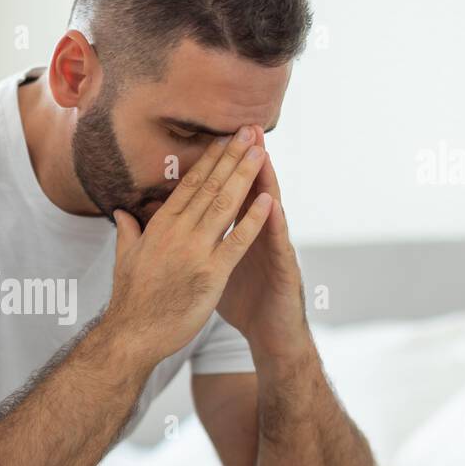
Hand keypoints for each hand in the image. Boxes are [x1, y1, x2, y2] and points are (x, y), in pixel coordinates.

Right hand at [104, 130, 272, 366]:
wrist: (132, 335)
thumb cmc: (129, 301)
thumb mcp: (124, 258)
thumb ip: (128, 231)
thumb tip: (122, 211)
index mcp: (159, 227)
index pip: (189, 185)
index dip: (209, 160)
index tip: (225, 139)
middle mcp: (177, 233)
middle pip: (210, 187)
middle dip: (232, 157)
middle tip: (250, 131)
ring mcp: (195, 252)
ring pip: (225, 205)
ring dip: (245, 176)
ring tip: (261, 152)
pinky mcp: (211, 274)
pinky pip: (237, 242)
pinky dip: (253, 221)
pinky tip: (269, 202)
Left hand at [214, 127, 311, 363]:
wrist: (272, 336)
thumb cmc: (246, 302)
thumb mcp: (217, 268)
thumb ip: (203, 243)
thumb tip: (178, 226)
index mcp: (239, 235)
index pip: (229, 196)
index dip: (222, 170)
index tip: (213, 138)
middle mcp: (260, 237)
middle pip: (252, 193)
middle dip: (246, 162)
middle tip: (244, 129)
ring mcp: (274, 252)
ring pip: (271, 211)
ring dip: (267, 182)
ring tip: (262, 153)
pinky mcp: (285, 272)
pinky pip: (279, 246)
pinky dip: (276, 225)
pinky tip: (274, 205)